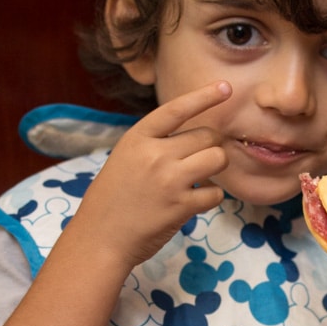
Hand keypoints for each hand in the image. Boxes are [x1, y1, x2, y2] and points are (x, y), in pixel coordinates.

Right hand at [75, 81, 230, 269]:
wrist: (100, 239)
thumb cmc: (113, 200)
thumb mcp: (125, 159)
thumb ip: (154, 144)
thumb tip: (196, 139)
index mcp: (137, 138)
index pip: (176, 109)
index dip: (204, 96)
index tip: (226, 87)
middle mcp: (155, 154)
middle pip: (207, 136)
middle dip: (210, 147)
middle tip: (198, 163)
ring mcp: (170, 180)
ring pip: (218, 159)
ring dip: (215, 169)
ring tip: (200, 180)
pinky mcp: (182, 206)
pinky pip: (216, 193)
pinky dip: (211, 198)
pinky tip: (194, 203)